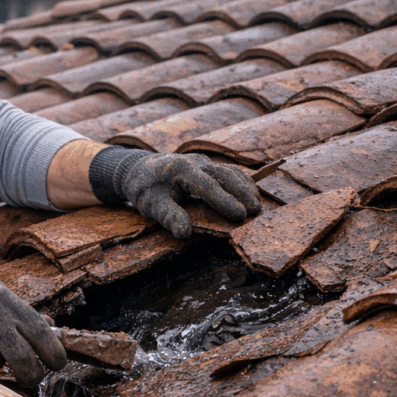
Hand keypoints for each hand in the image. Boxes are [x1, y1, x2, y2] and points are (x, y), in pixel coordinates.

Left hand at [89, 147, 260, 238]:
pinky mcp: (208, 166)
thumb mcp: (152, 205)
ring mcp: (203, 162)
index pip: (206, 185)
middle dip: (242, 193)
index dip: (224, 200)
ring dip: (245, 188)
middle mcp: (196, 163)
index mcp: (181, 170)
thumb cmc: (146, 189)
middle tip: (255, 212)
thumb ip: (169, 217)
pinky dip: (242, 182)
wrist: (139, 169)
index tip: (239, 215)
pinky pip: (229, 172)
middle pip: (224, 175)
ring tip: (257, 206)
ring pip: (230, 172)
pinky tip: (251, 195)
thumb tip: (185, 234)